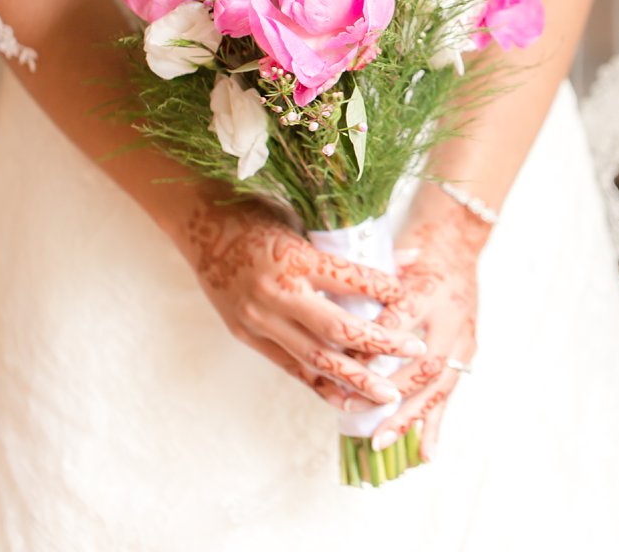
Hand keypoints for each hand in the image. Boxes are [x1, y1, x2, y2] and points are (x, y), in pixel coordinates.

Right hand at [181, 199, 428, 410]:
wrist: (200, 228)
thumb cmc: (261, 218)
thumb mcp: (307, 222)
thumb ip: (356, 249)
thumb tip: (414, 259)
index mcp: (296, 258)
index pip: (352, 279)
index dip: (386, 291)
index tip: (413, 300)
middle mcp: (277, 293)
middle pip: (338, 329)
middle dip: (381, 345)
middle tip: (417, 352)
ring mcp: (259, 319)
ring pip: (315, 359)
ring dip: (356, 379)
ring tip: (388, 394)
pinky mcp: (247, 336)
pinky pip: (291, 368)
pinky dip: (322, 387)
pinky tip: (349, 401)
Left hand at [367, 200, 491, 458]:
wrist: (457, 243)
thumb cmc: (416, 250)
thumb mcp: (391, 257)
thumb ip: (366, 282)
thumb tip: (326, 306)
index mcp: (429, 288)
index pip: (400, 319)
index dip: (373, 343)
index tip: (343, 360)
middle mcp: (450, 317)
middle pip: (424, 362)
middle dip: (391, 391)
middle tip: (359, 409)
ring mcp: (462, 338)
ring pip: (437, 385)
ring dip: (408, 416)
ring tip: (381, 441)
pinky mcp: (466, 351)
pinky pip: (449, 392)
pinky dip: (435, 424)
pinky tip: (425, 453)